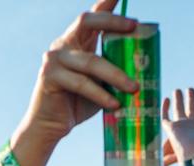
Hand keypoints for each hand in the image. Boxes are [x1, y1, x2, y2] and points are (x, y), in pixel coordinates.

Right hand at [17, 0, 138, 150]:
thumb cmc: (78, 104)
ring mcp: (54, 58)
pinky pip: (81, 83)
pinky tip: (115, 103)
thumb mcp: (100, 84)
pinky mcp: (49, 76)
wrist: (50, 126)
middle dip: (112, 21)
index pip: (93, 15)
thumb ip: (113, 70)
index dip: (106, 3)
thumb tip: (144, 67)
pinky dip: (101, 94)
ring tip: (134, 88)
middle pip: (87, 21)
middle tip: (134, 27)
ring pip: (91, 61)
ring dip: (116, 75)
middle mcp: (64, 43)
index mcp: (78, 41)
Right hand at [161, 88, 193, 164]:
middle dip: (192, 100)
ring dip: (178, 101)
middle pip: (192, 111)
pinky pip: (165, 118)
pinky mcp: (172, 130)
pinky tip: (166, 99)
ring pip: (178, 112)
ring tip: (178, 90)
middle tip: (191, 89)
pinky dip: (164, 108)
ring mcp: (183, 129)